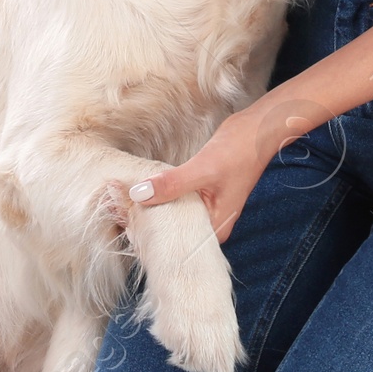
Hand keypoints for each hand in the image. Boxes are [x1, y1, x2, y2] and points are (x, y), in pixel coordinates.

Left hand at [128, 103, 315, 243]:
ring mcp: (207, 209)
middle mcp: (211, 224)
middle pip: (171, 229)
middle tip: (113, 209)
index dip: (148, 236)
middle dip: (143, 221)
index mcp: (216, 229)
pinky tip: (139, 191)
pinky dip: (158, 195)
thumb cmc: (239, 151)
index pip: (176, 243)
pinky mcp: (201, 194)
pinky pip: (174, 200)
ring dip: (148, 206)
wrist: (259, 129)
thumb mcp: (202, 169)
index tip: (121, 225)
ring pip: (170, 213)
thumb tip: (137, 195)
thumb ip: (171, 184)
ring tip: (119, 202)